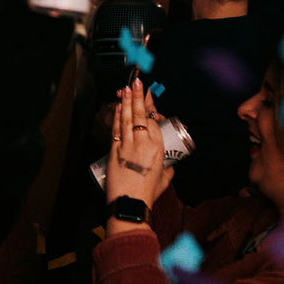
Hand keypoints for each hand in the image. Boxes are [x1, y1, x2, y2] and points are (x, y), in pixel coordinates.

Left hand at [106, 79, 171, 233]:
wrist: (130, 202)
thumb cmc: (148, 193)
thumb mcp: (164, 179)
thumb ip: (167, 168)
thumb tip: (169, 166)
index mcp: (159, 148)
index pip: (153, 121)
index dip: (149, 108)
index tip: (148, 96)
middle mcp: (143, 142)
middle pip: (140, 114)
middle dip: (138, 96)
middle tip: (137, 81)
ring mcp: (127, 144)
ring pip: (126, 118)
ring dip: (126, 101)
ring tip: (126, 87)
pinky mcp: (114, 148)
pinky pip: (116, 128)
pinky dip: (116, 116)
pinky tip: (117, 107)